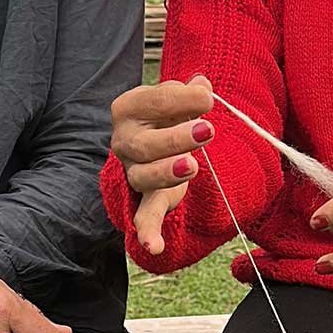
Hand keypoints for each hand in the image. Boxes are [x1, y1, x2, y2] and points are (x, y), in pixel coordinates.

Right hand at [110, 75, 215, 253]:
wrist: (159, 136)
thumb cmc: (168, 113)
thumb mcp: (178, 98)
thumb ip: (189, 94)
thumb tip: (202, 85)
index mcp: (128, 108)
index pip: (153, 100)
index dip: (182, 99)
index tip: (208, 99)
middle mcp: (124, 141)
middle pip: (145, 143)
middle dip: (176, 137)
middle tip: (207, 130)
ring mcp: (133, 171)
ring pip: (145, 176)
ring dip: (167, 172)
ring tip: (192, 166)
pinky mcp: (147, 197)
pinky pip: (144, 216)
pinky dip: (147, 232)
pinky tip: (153, 247)